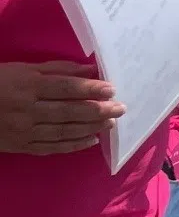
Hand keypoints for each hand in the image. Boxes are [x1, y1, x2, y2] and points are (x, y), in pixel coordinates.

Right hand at [0, 61, 123, 153]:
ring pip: (62, 131)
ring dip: (90, 128)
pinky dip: (72, 145)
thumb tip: (89, 70)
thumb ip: (56, 70)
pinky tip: (90, 140)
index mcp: (26, 86)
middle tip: (121, 108)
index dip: (90, 89)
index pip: (65, 88)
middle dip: (97, 110)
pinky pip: (50, 147)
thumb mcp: (21, 70)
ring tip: (111, 123)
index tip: (112, 89)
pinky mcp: (19, 146)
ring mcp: (22, 130)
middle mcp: (26, 109)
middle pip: (68, 111)